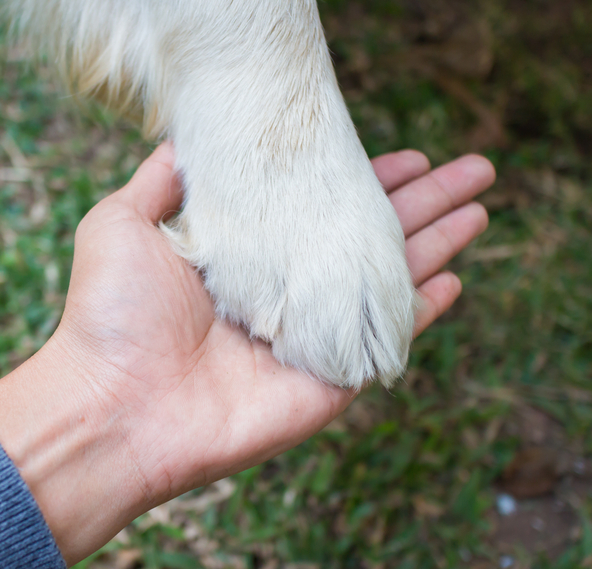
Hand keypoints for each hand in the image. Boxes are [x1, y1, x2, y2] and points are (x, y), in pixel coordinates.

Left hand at [0, 142, 494, 563]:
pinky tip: (455, 278)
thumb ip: (164, 179)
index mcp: (243, 256)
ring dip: (436, 244)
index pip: (317, 209)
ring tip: (479, 209)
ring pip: (388, 282)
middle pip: (367, 238)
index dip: (363, 179)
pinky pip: (386, 341)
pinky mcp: (326, 381)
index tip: (406, 152)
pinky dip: (424, 312)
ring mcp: (308, 337)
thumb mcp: (124, 221)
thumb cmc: (112, 315)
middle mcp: (282, 293)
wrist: (114, 407)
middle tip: (473, 170)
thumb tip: (191, 137)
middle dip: (422, 203)